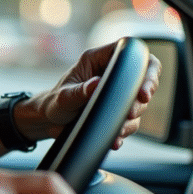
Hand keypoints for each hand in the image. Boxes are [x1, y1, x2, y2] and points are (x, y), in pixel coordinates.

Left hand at [22, 39, 160, 149]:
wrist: (48, 122)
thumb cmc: (52, 103)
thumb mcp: (63, 97)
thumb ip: (79, 91)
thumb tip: (96, 84)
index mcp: (97, 59)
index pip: (130, 53)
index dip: (144, 68)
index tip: (142, 92)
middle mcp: (110, 73)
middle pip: (143, 78)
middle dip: (140, 100)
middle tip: (130, 114)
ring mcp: (115, 92)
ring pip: (139, 103)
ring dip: (131, 119)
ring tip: (117, 130)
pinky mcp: (117, 109)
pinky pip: (131, 120)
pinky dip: (125, 131)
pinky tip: (115, 140)